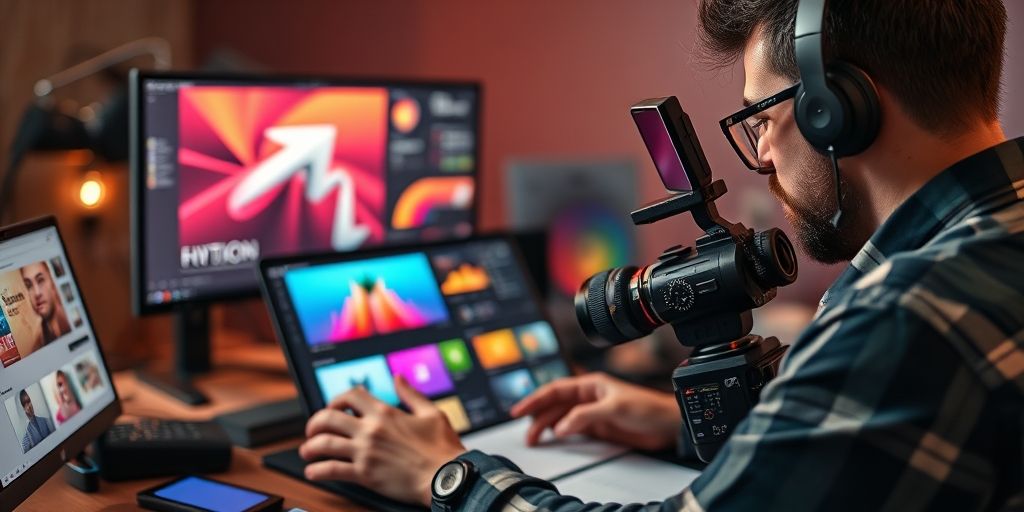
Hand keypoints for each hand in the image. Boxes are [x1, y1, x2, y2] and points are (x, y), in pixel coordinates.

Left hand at [299, 376, 465, 506]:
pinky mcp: (365, 474)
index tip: (334, 408)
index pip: (350, 395)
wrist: (446, 477)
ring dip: (310, 447)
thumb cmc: (442, 448)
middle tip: (313, 431)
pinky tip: (313, 472)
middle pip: (328, 418)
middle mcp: (371, 429)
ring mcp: (365, 452)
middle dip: (314, 423)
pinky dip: (317, 471)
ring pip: (324, 444)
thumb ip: (411, 394)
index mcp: (385, 412)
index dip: (336, 399)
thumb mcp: (431, 413)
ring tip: (307, 451)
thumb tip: (398, 378)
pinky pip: (332, 470)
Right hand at [510, 372, 680, 450]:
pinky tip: (553, 439)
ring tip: (533, 439)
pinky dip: (560, 434)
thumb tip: (560, 426)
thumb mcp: (614, 408)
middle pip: (554, 405)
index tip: (520, 409)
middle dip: (537, 416)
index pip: (555, 389)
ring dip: (546, 426)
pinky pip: (572, 429)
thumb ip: (585, 416)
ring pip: (561, 418)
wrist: (667, 425)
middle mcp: (588, 397)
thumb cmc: (647, 407)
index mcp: (590, 384)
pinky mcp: (597, 427)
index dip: (535, 399)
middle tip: (524, 431)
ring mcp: (591, 412)